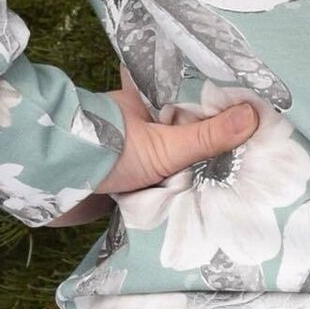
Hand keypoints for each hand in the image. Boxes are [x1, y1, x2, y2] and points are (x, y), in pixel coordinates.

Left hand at [41, 70, 259, 227]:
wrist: (54, 185)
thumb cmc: (109, 151)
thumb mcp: (166, 145)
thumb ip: (208, 136)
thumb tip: (255, 115)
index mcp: (149, 102)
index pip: (191, 100)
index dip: (218, 108)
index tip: (251, 116)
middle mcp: (140, 125)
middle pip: (182, 134)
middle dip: (206, 148)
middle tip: (250, 160)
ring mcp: (129, 155)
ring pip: (168, 163)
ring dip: (187, 176)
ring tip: (232, 188)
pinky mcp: (120, 184)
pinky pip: (153, 189)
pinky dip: (169, 197)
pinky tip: (195, 207)